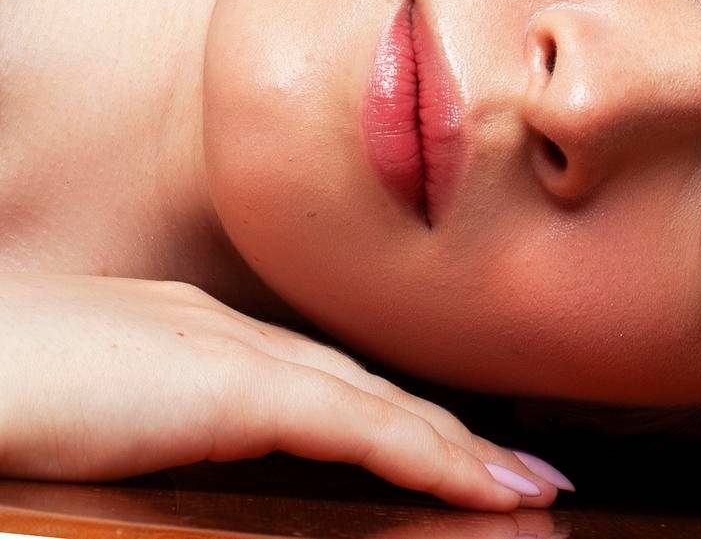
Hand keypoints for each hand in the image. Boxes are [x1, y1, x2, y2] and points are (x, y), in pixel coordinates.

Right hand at [0, 274, 568, 511]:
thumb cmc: (0, 391)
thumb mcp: (85, 414)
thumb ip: (146, 423)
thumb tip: (176, 452)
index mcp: (195, 336)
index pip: (325, 382)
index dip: (396, 419)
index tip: (455, 451)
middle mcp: (229, 331)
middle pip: (368, 388)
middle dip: (452, 434)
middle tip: (528, 472)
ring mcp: (232, 351)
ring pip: (379, 403)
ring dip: (460, 449)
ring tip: (529, 489)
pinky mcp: (230, 386)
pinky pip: (356, 425)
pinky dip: (425, 455)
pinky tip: (476, 485)